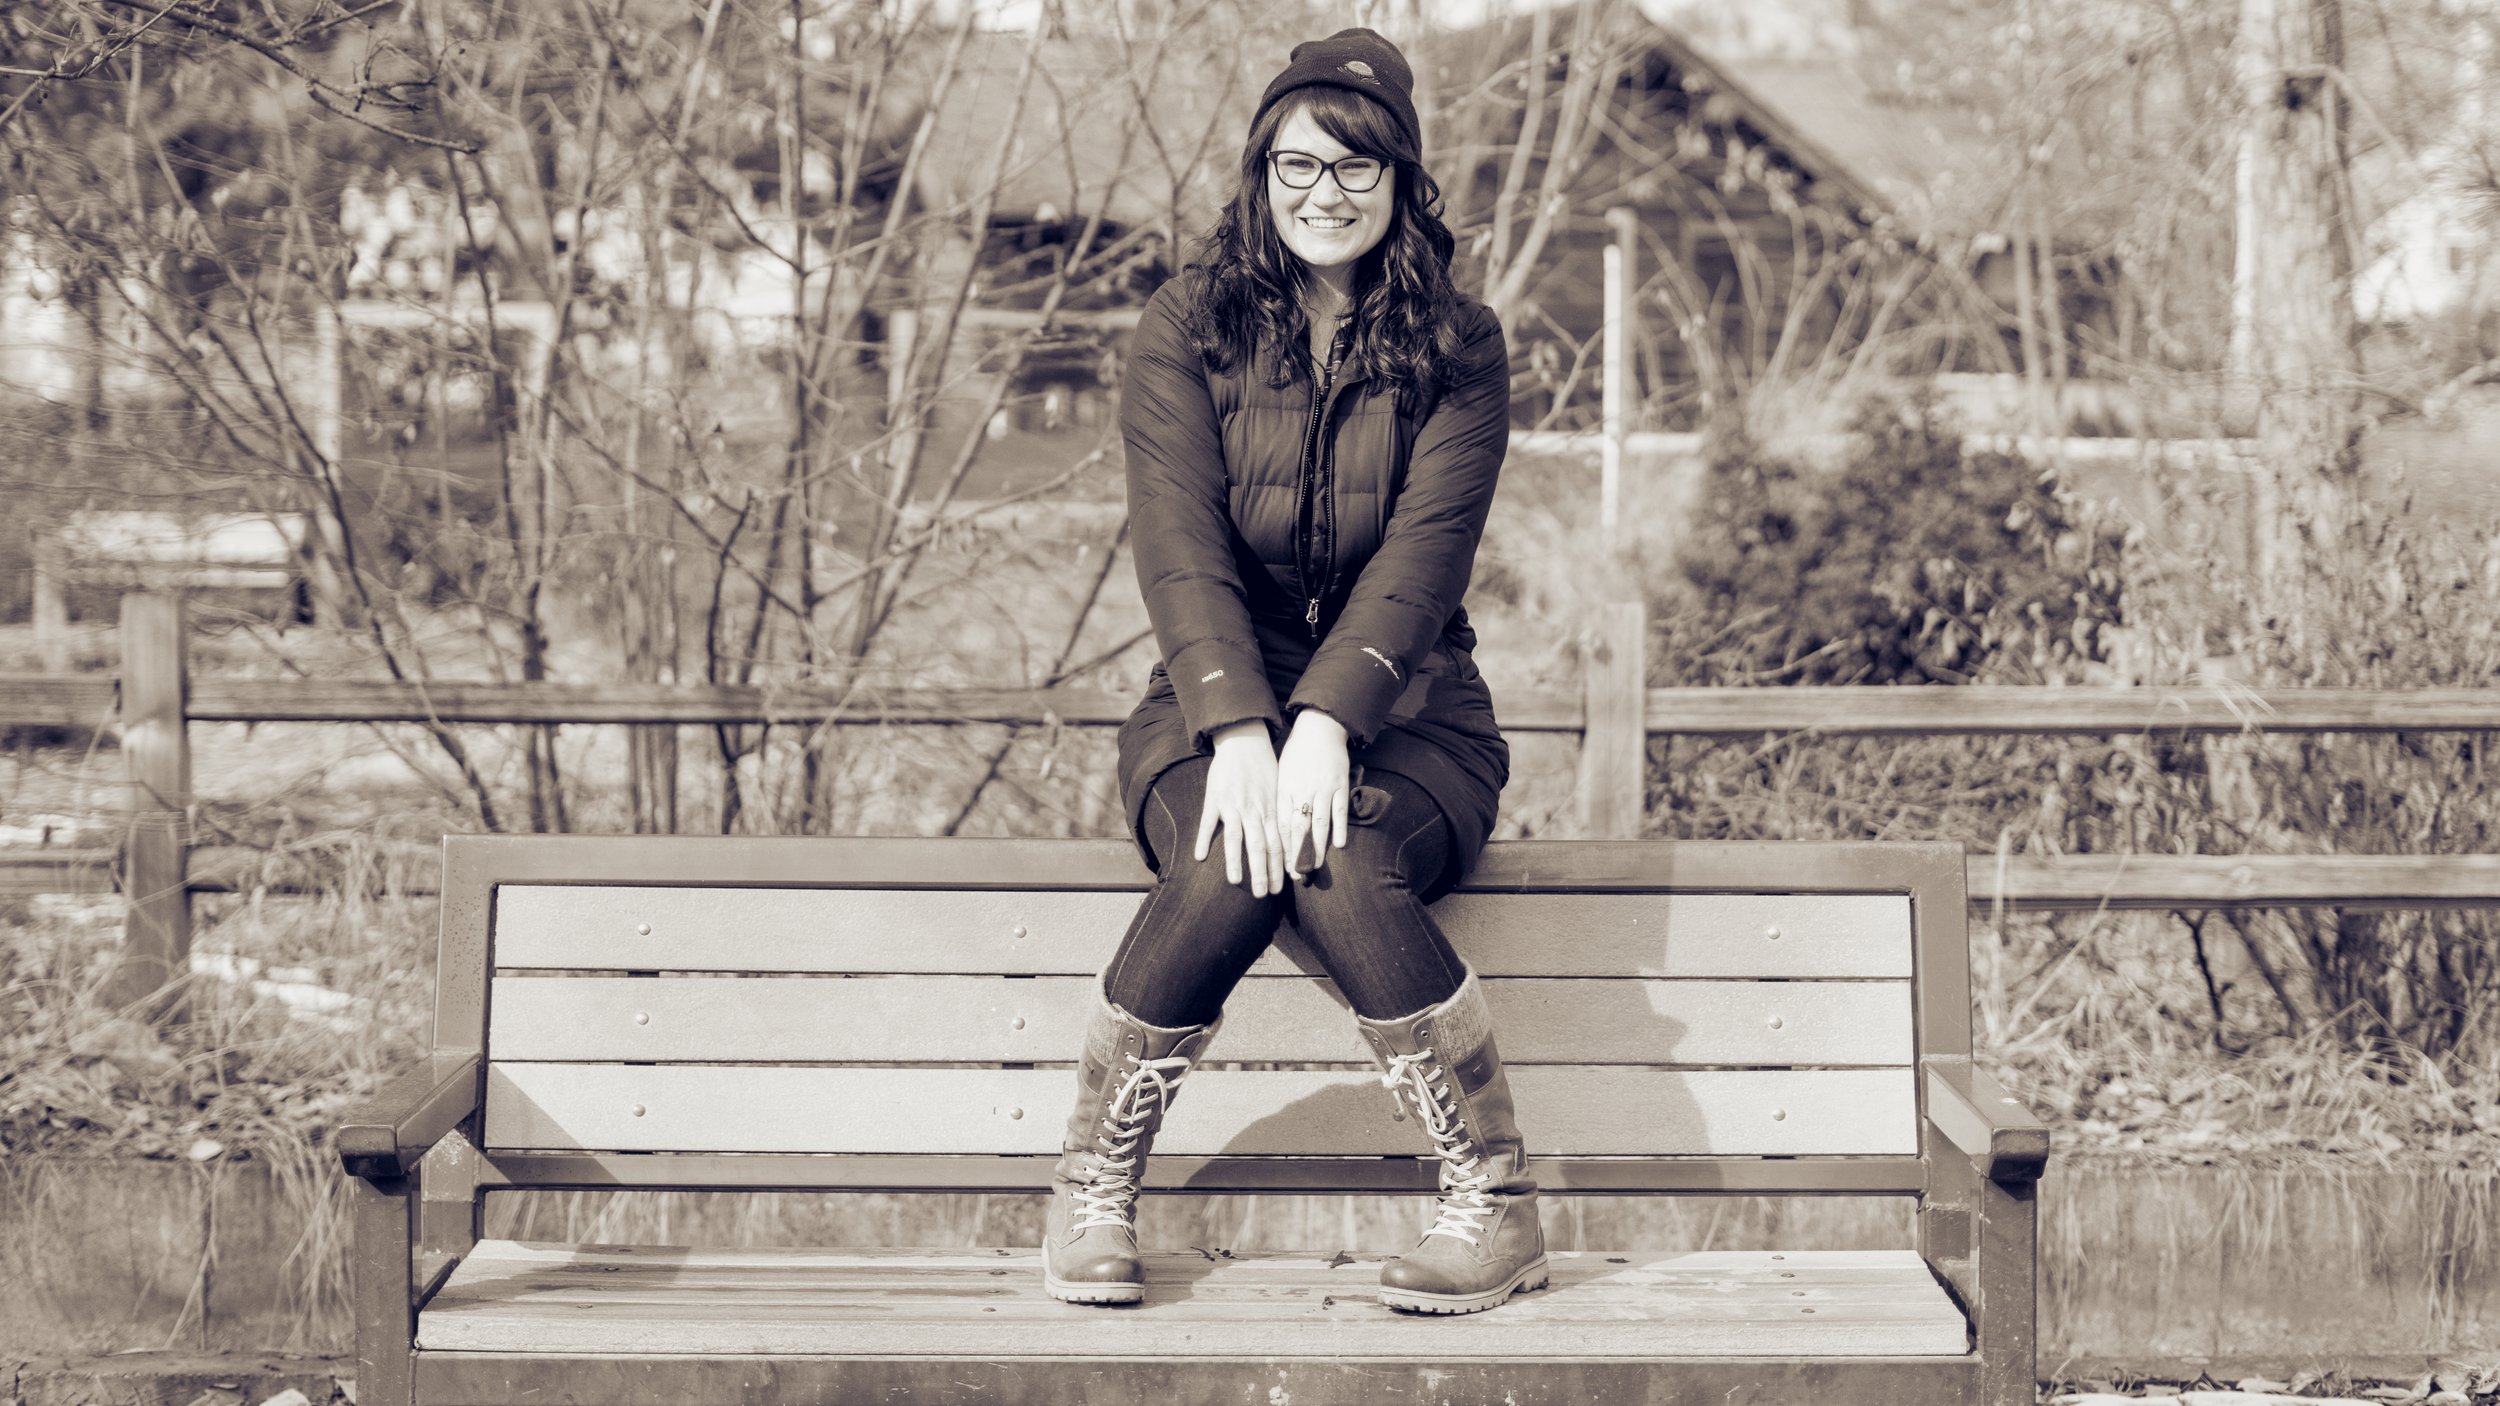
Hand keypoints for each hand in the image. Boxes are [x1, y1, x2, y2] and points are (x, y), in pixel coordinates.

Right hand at [1196, 721, 1286, 896]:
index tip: (1281, 888)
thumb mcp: (1277, 791)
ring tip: (1236, 882)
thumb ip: (1279, 817)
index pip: (1277, 844)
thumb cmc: (1264, 769)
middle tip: (1264, 894)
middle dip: (1262, 872)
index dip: (1279, 868)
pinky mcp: (1214, 798)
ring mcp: (1232, 805)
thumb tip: (1290, 844)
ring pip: (1235, 837)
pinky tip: (1199, 857)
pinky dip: (1203, 839)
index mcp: (1270, 810)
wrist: (1243, 741)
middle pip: (1259, 846)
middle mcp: (1253, 810)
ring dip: (1236, 861)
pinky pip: (1207, 821)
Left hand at [1277, 710, 1350, 882]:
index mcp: (1285, 789)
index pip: (1281, 823)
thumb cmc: (1296, 754)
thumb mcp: (1280, 774)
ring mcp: (1323, 788)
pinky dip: (1339, 828)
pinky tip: (1339, 845)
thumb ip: (1278, 799)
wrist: (1319, 728)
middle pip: (1298, 828)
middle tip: (1295, 875)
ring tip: (1315, 866)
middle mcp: (1302, 790)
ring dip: (1317, 846)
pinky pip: (1339, 810)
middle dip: (1296, 853)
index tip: (1279, 867)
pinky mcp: (1340, 784)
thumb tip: (1270, 826)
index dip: (1281, 847)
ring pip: (1319, 822)